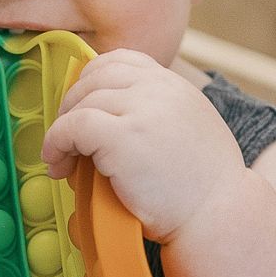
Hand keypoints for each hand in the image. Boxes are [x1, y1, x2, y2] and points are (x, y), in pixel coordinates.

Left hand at [40, 50, 246, 243]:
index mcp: (175, 84)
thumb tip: (115, 116)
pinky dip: (56, 144)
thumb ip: (161, 112)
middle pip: (95, 77)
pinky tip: (58, 165)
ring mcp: (141, 109)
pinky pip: (72, 127)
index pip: (121, 60)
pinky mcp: (122, 136)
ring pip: (81, 103)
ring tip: (63, 160)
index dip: (92, 80)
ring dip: (62, 130)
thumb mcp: (190, 130)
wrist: (219, 216)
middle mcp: (159, 88)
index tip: (83, 107)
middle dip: (72, 105)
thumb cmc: (203, 189)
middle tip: (67, 139)